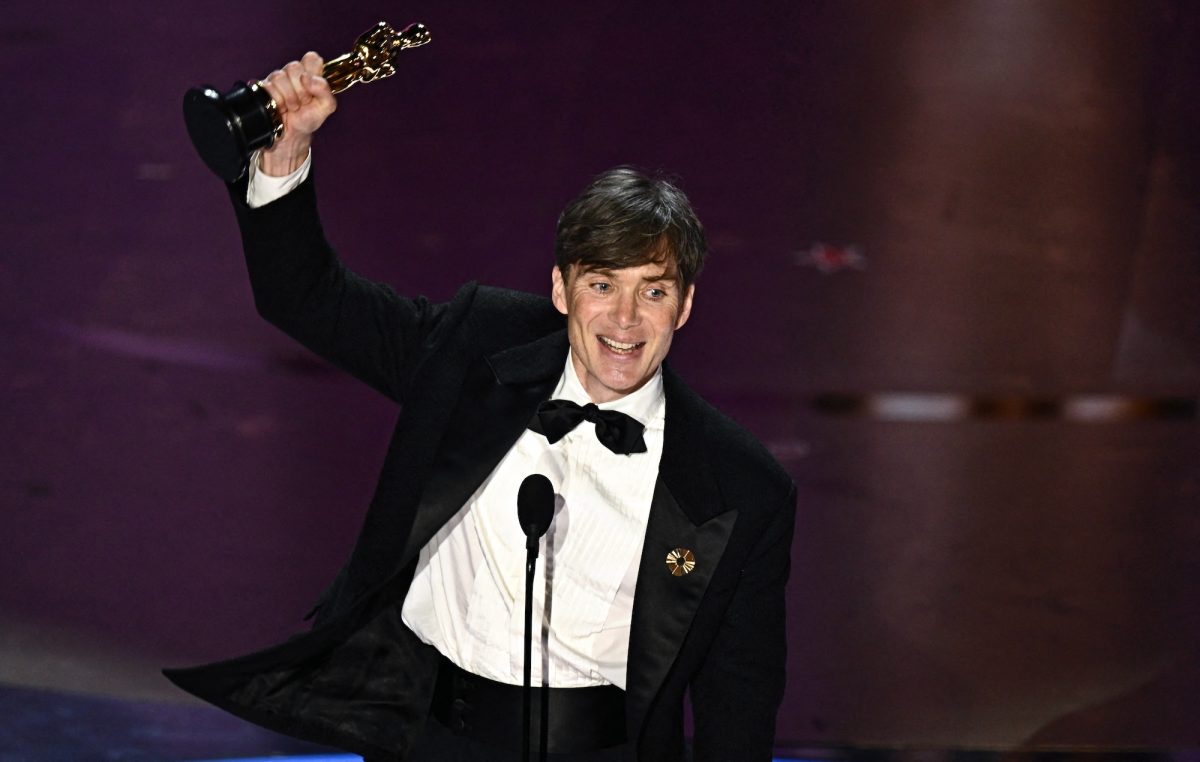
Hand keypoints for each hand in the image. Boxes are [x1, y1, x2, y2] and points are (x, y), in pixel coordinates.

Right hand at [258, 52, 336, 175]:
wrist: (291, 135)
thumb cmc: (309, 118)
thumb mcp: (326, 107)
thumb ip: (325, 90)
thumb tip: (308, 78)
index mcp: (310, 72)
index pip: (311, 58)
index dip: (312, 71)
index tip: (312, 86)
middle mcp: (292, 73)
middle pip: (294, 66)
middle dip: (301, 89)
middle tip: (303, 101)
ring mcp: (277, 79)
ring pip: (280, 76)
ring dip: (289, 97)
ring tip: (292, 107)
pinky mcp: (263, 88)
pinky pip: (268, 87)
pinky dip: (278, 101)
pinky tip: (281, 108)